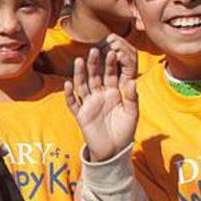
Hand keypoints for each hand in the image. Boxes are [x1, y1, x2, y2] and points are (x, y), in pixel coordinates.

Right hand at [64, 46, 137, 161]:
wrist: (114, 150)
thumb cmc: (125, 131)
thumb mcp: (132, 113)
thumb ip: (131, 97)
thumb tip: (132, 80)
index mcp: (114, 93)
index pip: (112, 75)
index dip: (111, 64)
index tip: (113, 51)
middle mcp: (100, 96)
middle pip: (95, 76)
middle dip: (94, 64)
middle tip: (94, 50)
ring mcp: (89, 104)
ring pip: (83, 85)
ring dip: (79, 74)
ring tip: (78, 60)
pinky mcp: (81, 115)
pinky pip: (73, 103)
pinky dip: (70, 94)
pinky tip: (68, 84)